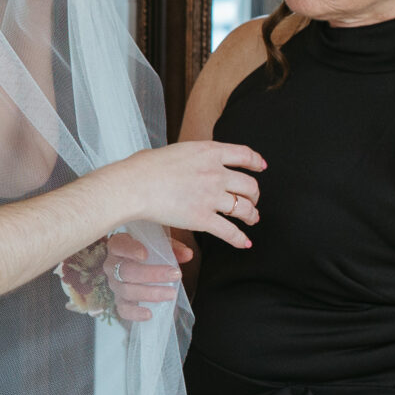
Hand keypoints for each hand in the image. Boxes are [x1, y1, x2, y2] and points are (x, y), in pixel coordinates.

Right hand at [105, 230, 181, 322]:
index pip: (119, 245)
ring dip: (150, 293)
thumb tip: (188, 254)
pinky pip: (123, 309)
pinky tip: (149, 314)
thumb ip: (173, 248)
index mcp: (118, 245)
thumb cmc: (149, 251)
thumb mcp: (160, 244)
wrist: (140, 267)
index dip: (130, 250)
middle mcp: (112, 265)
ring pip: (126, 290)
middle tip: (175, 275)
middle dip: (151, 274)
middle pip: (126, 271)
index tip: (145, 255)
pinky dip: (135, 313)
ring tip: (171, 293)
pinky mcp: (119, 301)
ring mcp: (114, 284)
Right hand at [117, 141, 261, 246]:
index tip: (261, 167)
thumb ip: (188, 157)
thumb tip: (184, 163)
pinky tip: (245, 243)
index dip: (256, 162)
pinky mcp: (203, 219)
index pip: (244, 154)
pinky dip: (240, 239)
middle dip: (254, 195)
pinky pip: (229, 231)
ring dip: (252, 215)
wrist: (133, 185)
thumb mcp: (174, 151)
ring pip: (244, 208)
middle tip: (252, 200)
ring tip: (252, 219)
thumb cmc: (143, 167)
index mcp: (209, 152)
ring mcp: (211, 196)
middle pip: (249, 184)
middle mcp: (216, 173)